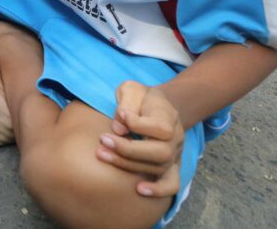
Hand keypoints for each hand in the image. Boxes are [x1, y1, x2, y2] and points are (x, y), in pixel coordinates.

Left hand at [97, 81, 183, 197]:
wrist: (157, 106)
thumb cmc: (140, 97)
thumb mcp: (132, 89)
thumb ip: (127, 102)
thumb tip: (119, 129)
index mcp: (169, 117)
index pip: (160, 127)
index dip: (136, 123)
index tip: (119, 114)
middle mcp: (176, 138)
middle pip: (160, 153)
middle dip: (128, 149)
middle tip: (102, 140)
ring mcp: (175, 154)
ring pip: (159, 168)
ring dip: (128, 164)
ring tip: (101, 154)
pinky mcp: (170, 166)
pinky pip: (171, 184)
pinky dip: (158, 190)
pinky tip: (139, 190)